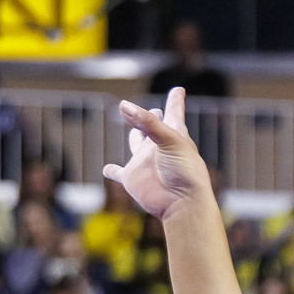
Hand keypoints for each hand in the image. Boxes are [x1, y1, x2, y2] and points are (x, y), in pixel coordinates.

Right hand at [103, 89, 212, 222]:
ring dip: (135, 136)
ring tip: (134, 130)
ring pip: (136, 143)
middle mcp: (159, 147)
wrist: (183, 204)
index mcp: (174, 135)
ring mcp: (145, 162)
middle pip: (152, 125)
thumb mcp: (170, 140)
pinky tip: (107, 170)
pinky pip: (119, 174)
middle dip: (151, 115)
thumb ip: (148, 123)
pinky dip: (112, 171)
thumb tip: (123, 106)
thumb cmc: (186, 173)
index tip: (179, 90)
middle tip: (154, 111)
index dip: (176, 100)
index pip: (174, 111)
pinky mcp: (133, 178)